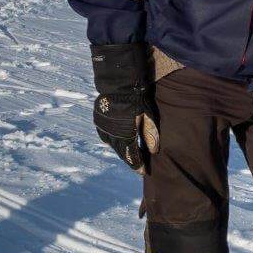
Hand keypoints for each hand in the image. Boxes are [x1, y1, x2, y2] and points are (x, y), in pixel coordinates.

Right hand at [90, 44, 159, 173]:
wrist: (119, 80)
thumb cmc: (137, 97)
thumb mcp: (148, 115)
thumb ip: (151, 134)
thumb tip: (154, 152)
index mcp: (124, 133)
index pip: (130, 155)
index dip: (137, 164)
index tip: (143, 171)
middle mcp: (110, 131)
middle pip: (120, 151)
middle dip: (129, 158)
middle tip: (138, 165)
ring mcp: (102, 124)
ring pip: (111, 143)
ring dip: (120, 149)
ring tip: (129, 154)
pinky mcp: (98, 118)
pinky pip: (105, 134)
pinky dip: (112, 140)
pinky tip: (117, 141)